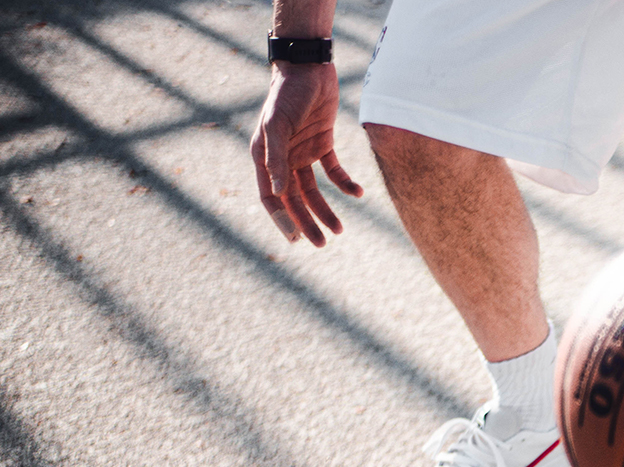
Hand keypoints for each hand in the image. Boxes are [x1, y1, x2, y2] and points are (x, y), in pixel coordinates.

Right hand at [250, 61, 362, 245]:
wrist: (309, 67)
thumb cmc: (288, 93)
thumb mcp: (278, 124)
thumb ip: (276, 157)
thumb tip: (279, 192)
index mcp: (264, 156)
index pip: (271, 197)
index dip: (282, 219)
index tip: (296, 239)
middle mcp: (282, 158)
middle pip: (294, 199)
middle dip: (307, 222)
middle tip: (321, 243)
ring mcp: (302, 152)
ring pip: (313, 190)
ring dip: (325, 210)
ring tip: (339, 230)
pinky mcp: (322, 143)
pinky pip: (334, 171)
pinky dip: (345, 183)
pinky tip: (358, 193)